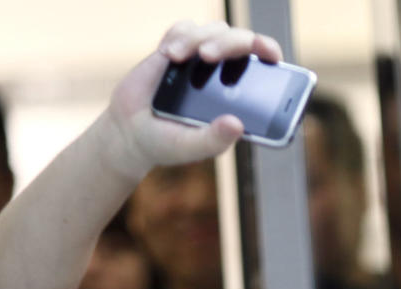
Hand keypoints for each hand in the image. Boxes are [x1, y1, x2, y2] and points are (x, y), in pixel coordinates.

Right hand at [105, 21, 281, 178]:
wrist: (130, 130)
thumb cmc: (166, 143)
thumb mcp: (191, 148)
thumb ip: (214, 140)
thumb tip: (237, 124)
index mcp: (238, 99)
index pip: (265, 68)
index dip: (271, 54)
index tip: (269, 54)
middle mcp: (224, 75)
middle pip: (242, 41)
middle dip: (229, 43)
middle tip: (208, 55)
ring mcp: (202, 59)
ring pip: (215, 30)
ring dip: (197, 38)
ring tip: (176, 57)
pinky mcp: (178, 48)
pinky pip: (186, 27)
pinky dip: (180, 35)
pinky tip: (168, 54)